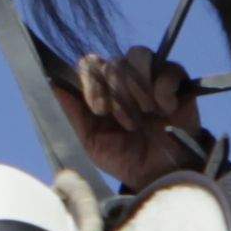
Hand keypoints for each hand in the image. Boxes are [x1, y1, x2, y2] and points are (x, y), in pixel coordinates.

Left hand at [59, 49, 213, 183]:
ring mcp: (151, 78)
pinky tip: (165, 109)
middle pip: (114, 61)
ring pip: (138, 54)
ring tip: (145, 113)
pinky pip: (167, 68)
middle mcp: (125, 79)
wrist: (162, 176)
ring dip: (138, 86)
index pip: (90, 64)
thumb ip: (72, 114)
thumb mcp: (91, 142)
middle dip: (116, 92)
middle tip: (126, 122)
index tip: (98, 109)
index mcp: (103, 90)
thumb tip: (52, 86)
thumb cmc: (126, 160)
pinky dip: (162, 88)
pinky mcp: (177, 83)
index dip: (91, 81)